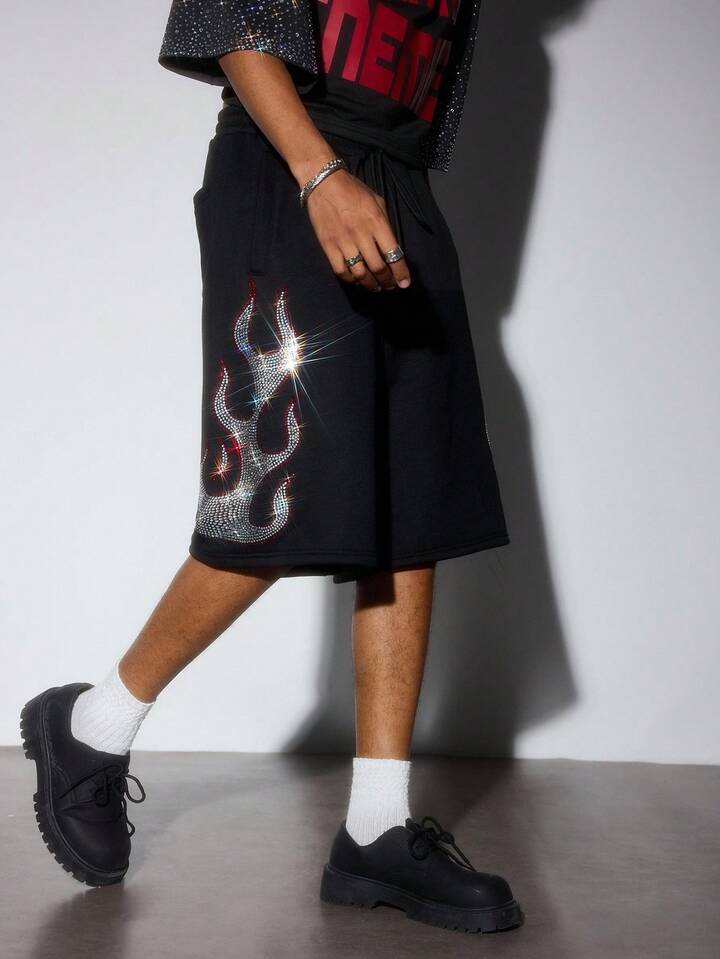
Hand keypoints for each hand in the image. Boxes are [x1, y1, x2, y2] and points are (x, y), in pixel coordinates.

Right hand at [304, 169, 410, 290]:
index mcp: (377, 222)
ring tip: (375, 287)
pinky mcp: (328, 246)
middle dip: (387, 281)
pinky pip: (341, 271)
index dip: (400, 272)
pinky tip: (356, 280)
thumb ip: (385, 225)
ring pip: (360, 273)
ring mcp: (343, 242)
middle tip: (390, 285)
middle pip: (378, 268)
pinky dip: (351, 279)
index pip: (393, 254)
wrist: (324, 183)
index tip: (404, 283)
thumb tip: (391, 248)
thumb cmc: (354, 191)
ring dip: (370, 284)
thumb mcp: (377, 202)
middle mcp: (361, 234)